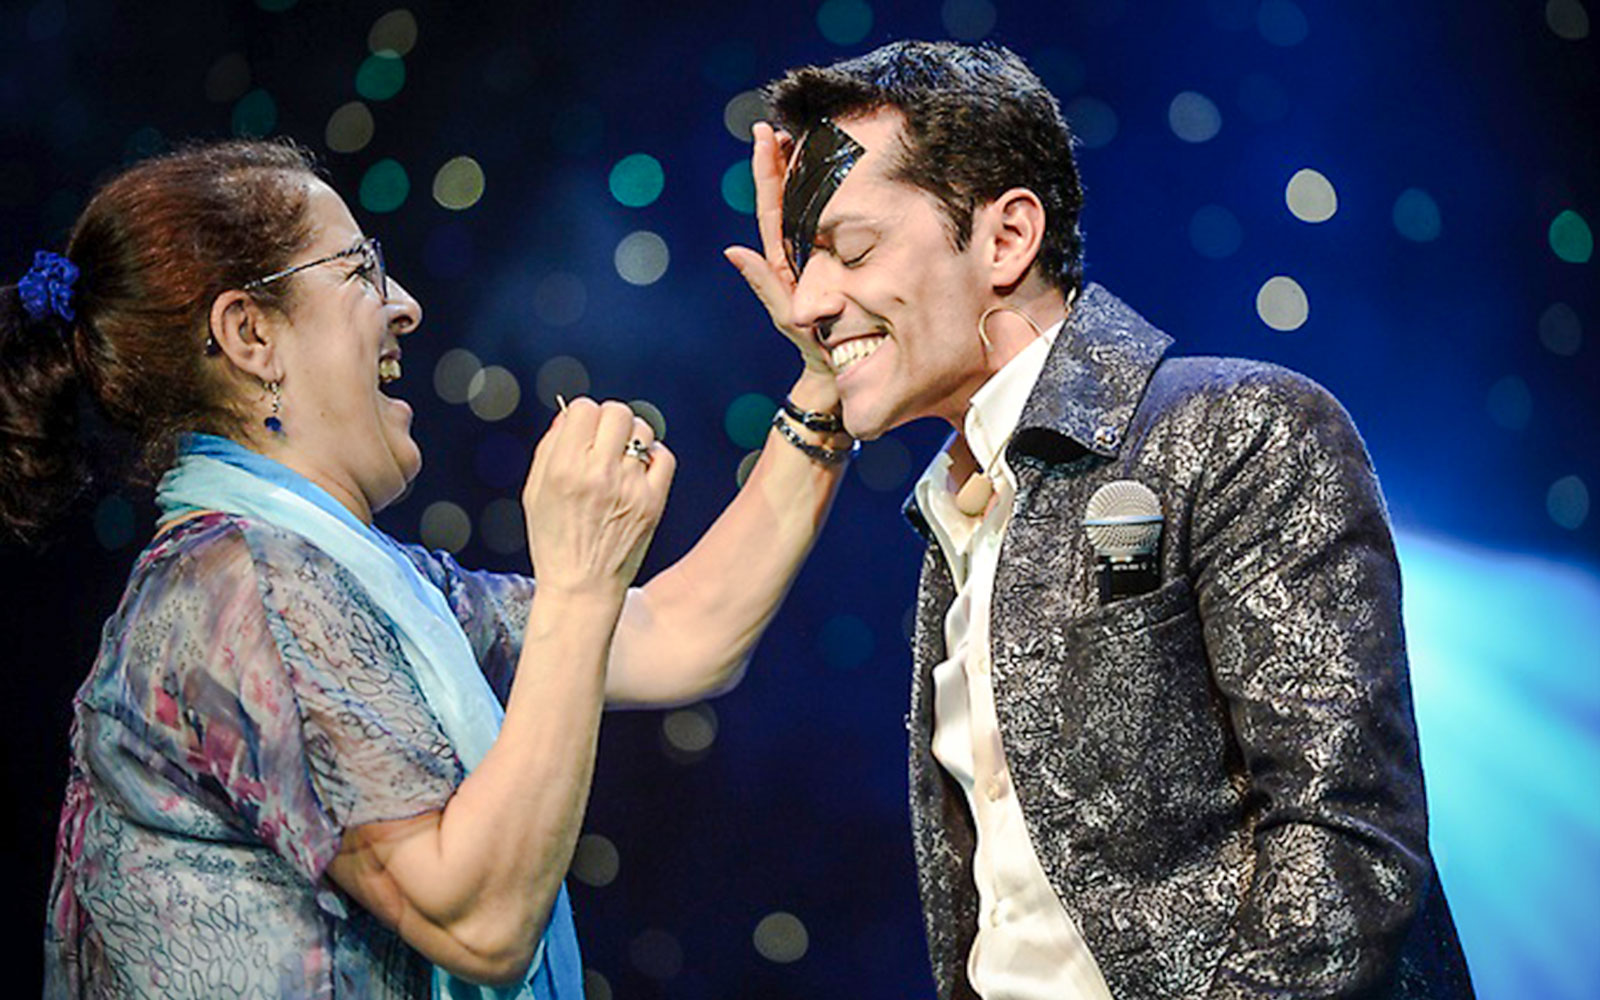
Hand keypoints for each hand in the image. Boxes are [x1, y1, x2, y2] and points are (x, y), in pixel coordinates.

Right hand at [522, 399, 675, 597]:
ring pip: (643, 431)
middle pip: (617, 412)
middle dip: (609, 419)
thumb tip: (570, 412)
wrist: (582, 587)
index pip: (584, 408)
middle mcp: (598, 475)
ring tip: (621, 457)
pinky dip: (654, 456)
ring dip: (632, 437)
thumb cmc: (555, 541)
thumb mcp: (534, 492)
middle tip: (605, 439)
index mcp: (563, 469)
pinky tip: (640, 469)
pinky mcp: (653, 502)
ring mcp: (629, 488)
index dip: (582, 415)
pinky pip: (664, 456)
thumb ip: (550, 446)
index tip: (582, 430)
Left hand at [723, 122, 833, 377]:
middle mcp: (799, 251)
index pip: (772, 206)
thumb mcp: (787, 317)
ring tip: (804, 135)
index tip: (765, 135)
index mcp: (782, 259)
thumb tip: (732, 249)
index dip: (767, 171)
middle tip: (782, 124)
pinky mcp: (840, 260)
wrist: (842, 372)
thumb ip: (763, 283)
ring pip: (808, 204)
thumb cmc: (815, 350)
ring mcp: (819, 254)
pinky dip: (829, 192)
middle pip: (788, 197)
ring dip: (805, 170)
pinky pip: (831, 219)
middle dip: (784, 160)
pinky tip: (836, 170)